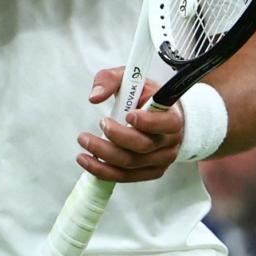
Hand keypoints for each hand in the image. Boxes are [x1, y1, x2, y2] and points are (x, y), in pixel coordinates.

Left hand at [79, 68, 183, 182]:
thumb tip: (95, 96)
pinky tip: (87, 161)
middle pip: (143, 146)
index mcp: (172, 117)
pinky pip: (124, 176)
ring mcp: (160, 160)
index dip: (148, 122)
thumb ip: (110, 80)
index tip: (128, 115)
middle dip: (117, 137)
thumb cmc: (145, 97)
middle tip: (100, 123)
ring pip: (130, 163)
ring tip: (84, 141)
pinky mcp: (148, 172)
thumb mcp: (130, 79)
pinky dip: (103, 170)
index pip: (167, 123)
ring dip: (103, 154)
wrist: (159, 117)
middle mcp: (170, 142)